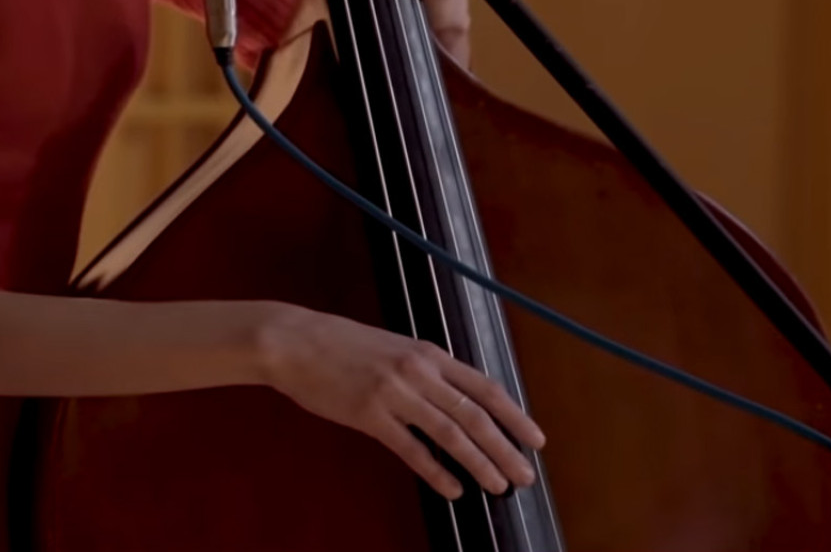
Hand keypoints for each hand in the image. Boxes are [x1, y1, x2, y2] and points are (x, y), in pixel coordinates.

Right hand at [255, 303, 544, 498]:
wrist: (295, 340)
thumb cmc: (341, 344)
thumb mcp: (394, 347)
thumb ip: (425, 370)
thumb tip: (456, 399)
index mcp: (428, 353)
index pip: (485, 387)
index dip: (514, 415)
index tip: (535, 439)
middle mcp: (418, 370)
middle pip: (475, 414)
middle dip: (505, 448)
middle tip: (525, 475)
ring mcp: (394, 392)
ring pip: (450, 432)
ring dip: (479, 462)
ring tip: (498, 486)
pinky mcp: (369, 414)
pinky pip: (410, 448)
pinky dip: (435, 470)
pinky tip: (452, 488)